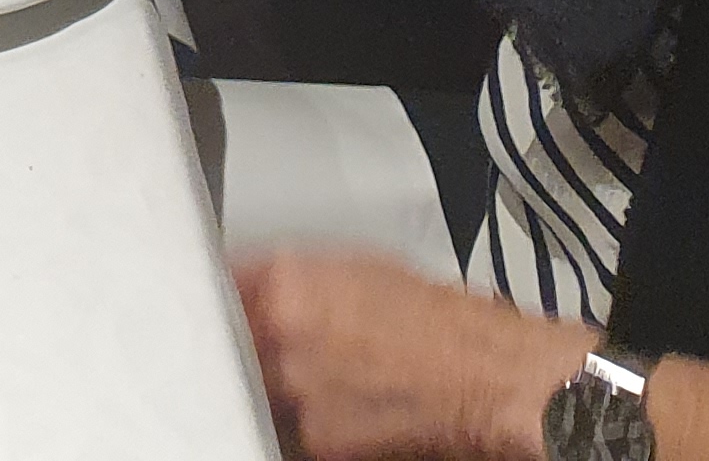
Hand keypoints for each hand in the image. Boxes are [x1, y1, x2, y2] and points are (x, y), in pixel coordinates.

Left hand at [237, 254, 586, 460]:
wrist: (492, 375)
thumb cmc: (442, 321)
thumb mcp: (360, 267)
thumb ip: (298, 275)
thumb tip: (263, 280)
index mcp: (288, 283)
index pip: (218, 283)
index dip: (220, 289)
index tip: (217, 293)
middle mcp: (283, 336)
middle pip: (233, 339)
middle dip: (249, 339)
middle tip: (279, 339)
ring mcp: (297, 392)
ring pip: (259, 384)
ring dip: (278, 379)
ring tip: (327, 371)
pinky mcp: (318, 440)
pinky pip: (294, 424)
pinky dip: (311, 415)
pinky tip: (347, 400)